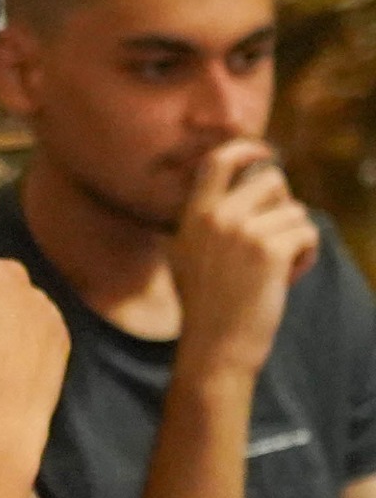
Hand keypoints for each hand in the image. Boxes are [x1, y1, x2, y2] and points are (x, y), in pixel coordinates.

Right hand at [171, 140, 317, 380]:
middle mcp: (214, 218)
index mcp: (191, 218)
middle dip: (283, 206)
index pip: (218, 162)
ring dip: (296, 238)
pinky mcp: (268, 250)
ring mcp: (240, 232)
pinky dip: (306, 257)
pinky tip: (286, 279)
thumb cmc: (209, 309)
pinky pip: (306, 234)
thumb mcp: (190, 258)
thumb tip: (251, 186)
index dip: (247, 149)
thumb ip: (209, 223)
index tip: (265, 151)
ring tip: (277, 270)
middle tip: (274, 240)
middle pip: (271, 180)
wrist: (215, 348)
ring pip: (295, 211)